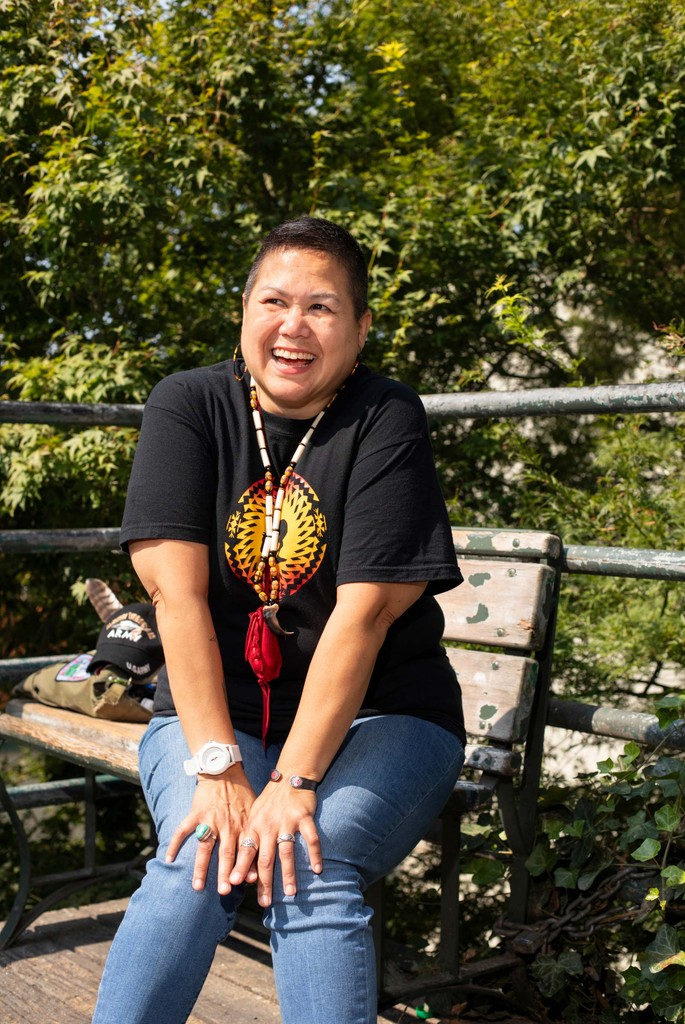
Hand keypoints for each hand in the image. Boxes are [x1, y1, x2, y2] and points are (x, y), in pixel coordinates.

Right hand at [164, 766, 256, 893]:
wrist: (224, 772)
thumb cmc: (242, 795)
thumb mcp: (253, 813)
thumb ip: (255, 837)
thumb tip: (258, 864)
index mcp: (243, 826)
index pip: (246, 851)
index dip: (247, 867)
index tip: (247, 885)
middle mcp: (227, 825)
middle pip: (226, 853)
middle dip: (225, 873)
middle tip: (224, 892)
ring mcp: (210, 820)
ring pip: (205, 847)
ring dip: (201, 868)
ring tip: (197, 887)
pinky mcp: (196, 813)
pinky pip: (183, 830)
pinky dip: (175, 843)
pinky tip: (168, 859)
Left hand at [228, 781, 321, 906]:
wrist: (289, 777)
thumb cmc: (269, 801)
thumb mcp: (254, 815)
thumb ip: (249, 838)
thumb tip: (242, 865)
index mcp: (254, 826)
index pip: (245, 851)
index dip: (239, 867)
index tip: (233, 885)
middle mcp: (269, 826)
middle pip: (265, 858)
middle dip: (265, 882)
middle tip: (265, 903)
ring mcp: (287, 821)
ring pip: (287, 852)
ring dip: (289, 874)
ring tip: (291, 893)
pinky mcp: (304, 817)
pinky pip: (310, 838)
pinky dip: (314, 854)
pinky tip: (318, 869)